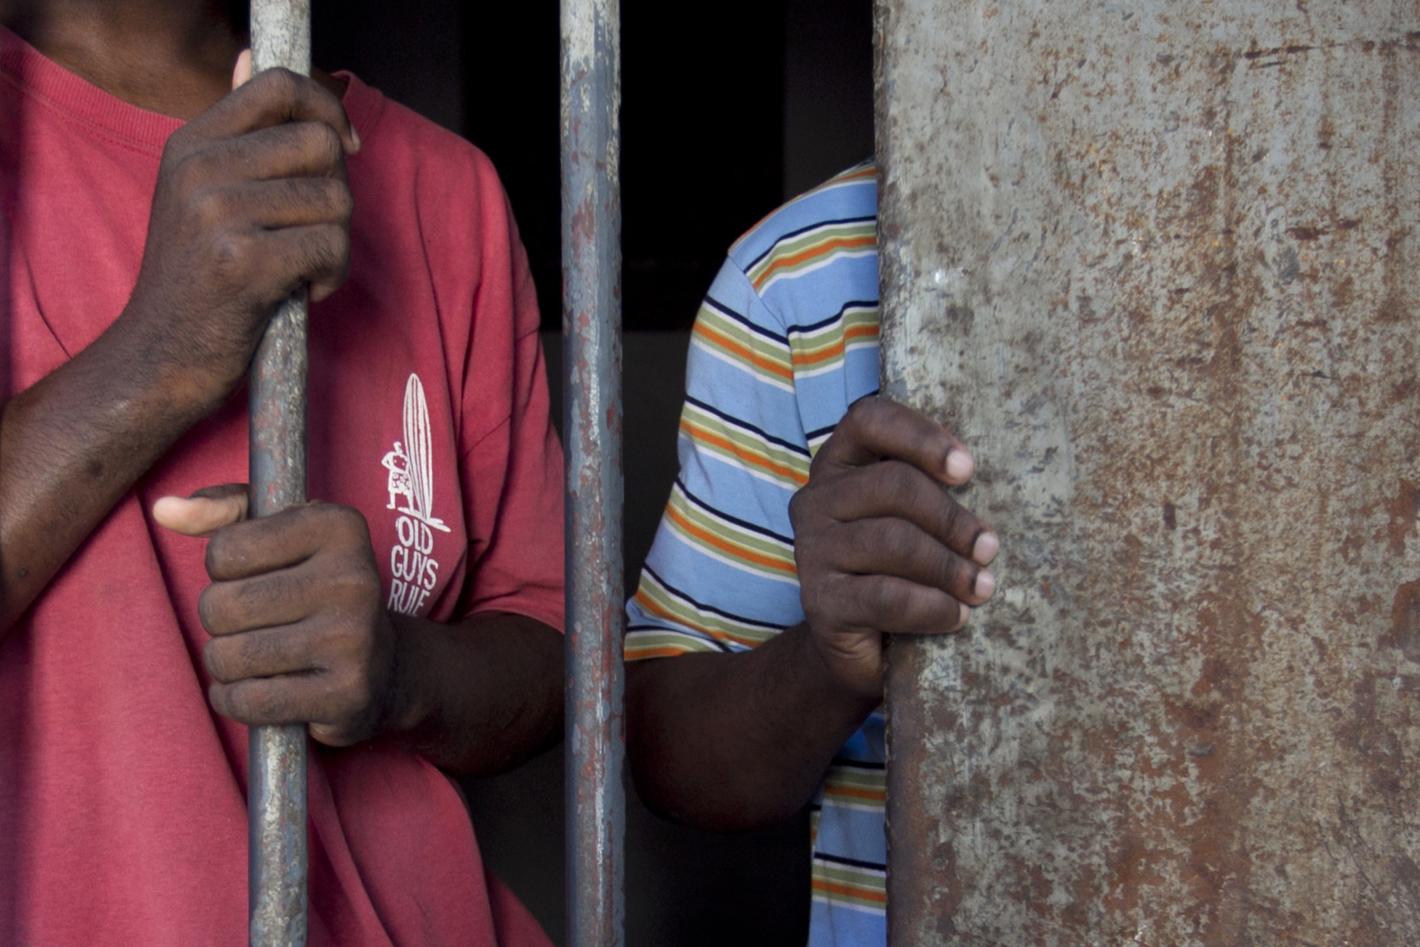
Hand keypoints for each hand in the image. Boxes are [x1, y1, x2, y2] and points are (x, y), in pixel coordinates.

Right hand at [123, 51, 359, 410]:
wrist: (160, 356)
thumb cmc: (198, 280)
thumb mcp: (201, 193)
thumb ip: (237, 133)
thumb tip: (252, 56)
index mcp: (191, 144)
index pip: (278, 86)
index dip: (326, 109)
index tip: (344, 146)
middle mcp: (200, 169)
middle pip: (321, 144)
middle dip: (337, 192)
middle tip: (313, 231)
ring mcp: (218, 213)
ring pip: (335, 200)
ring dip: (335, 242)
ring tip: (302, 268)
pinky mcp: (243, 261)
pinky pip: (330, 245)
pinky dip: (331, 275)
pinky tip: (303, 291)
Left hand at [153, 485, 400, 746]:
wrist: (385, 663)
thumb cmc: (315, 588)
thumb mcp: (281, 534)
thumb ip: (223, 512)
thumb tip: (165, 510)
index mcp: (338, 526)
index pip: (224, 550)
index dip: (226, 571)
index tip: (261, 577)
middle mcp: (353, 577)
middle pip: (220, 606)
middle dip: (220, 622)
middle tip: (254, 624)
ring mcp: (353, 637)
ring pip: (229, 657)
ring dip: (226, 664)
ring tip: (258, 656)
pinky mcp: (348, 692)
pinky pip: (250, 701)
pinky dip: (236, 700)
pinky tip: (260, 688)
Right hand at [787, 396, 998, 698]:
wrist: (859, 646)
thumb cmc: (900, 570)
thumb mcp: (915, 521)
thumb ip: (936, 492)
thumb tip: (1004, 486)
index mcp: (841, 463)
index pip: (870, 420)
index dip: (921, 437)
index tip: (967, 470)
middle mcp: (817, 499)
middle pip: (893, 484)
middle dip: (952, 517)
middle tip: (989, 547)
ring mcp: (812, 549)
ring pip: (892, 541)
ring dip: (949, 566)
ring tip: (982, 586)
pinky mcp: (819, 600)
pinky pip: (886, 596)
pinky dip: (932, 606)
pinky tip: (957, 615)